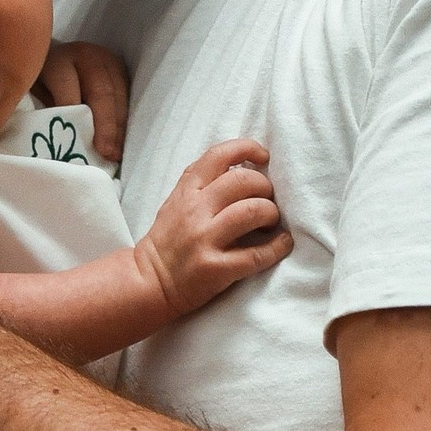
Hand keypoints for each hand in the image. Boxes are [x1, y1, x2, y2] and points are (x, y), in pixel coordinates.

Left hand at [33, 40, 127, 162]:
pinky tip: (121, 141)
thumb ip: (41, 109)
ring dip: (118, 126)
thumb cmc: (40, 81)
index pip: (67, 85)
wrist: (54, 57)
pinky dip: (124, 120)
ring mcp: (107, 61)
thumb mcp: (31, 91)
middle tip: (107, 153)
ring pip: (118, 94)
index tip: (76, 140)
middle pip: (100, 90)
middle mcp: (85, 56)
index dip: (72, 112)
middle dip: (105, 124)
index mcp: (58, 60)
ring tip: (116, 152)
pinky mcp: (121, 70)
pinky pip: (127, 96)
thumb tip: (52, 141)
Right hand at [135, 138, 293, 315]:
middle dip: (265, 187)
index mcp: (186, 191)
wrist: (149, 282)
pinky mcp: (215, 268)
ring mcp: (204, 239)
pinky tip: (282, 243)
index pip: (219, 155)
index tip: (263, 157)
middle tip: (267, 200)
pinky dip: (278, 247)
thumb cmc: (167, 241)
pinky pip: (256, 254)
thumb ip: (199, 182)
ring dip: (271, 214)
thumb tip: (238, 163)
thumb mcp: (174, 202)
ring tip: (270, 222)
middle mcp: (194, 211)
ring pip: (252, 211)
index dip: (247, 148)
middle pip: (243, 181)